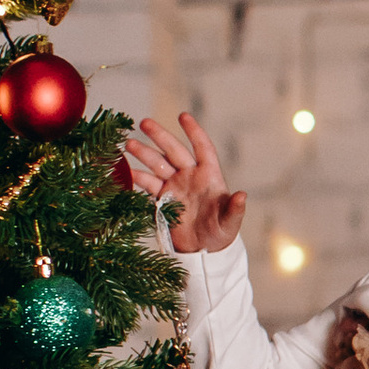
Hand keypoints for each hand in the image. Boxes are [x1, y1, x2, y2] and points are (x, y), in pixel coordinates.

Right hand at [121, 112, 245, 252]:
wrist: (203, 253)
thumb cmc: (221, 235)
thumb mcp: (230, 223)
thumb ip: (235, 209)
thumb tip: (242, 195)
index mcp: (210, 177)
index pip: (203, 148)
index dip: (194, 132)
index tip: (183, 115)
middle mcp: (190, 177)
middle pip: (174, 151)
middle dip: (160, 136)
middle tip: (144, 122)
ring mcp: (174, 186)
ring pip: (157, 165)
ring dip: (144, 154)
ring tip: (129, 145)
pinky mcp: (162, 199)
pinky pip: (147, 185)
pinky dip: (136, 178)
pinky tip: (125, 172)